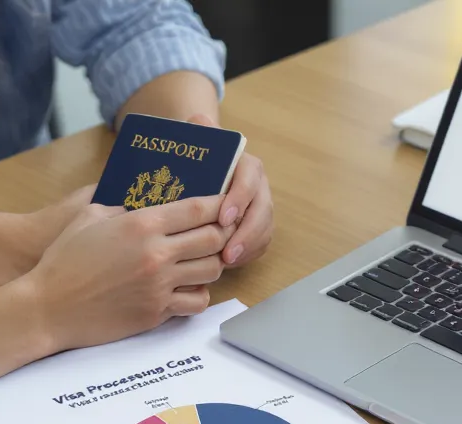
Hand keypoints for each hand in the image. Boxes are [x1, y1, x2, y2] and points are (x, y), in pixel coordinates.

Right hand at [18, 195, 234, 351]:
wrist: (48, 307)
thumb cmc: (63, 260)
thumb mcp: (89, 217)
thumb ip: (122, 209)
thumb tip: (145, 207)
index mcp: (141, 225)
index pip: (198, 210)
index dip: (218, 204)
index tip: (224, 203)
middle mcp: (156, 254)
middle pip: (213, 239)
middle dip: (221, 234)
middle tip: (219, 233)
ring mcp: (158, 286)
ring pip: (211, 271)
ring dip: (212, 264)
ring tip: (203, 260)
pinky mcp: (155, 313)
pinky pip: (195, 302)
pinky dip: (198, 294)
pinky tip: (187, 288)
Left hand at [188, 115, 273, 266]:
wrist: (205, 170)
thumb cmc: (198, 159)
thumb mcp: (197, 142)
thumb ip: (199, 130)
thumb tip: (199, 120)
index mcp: (246, 165)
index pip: (249, 180)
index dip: (240, 200)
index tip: (224, 218)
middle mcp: (259, 186)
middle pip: (262, 210)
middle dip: (246, 234)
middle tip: (226, 252)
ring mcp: (261, 207)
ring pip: (264, 229)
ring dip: (248, 248)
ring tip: (226, 263)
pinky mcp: (259, 225)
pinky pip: (261, 242)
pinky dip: (248, 254)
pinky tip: (228, 265)